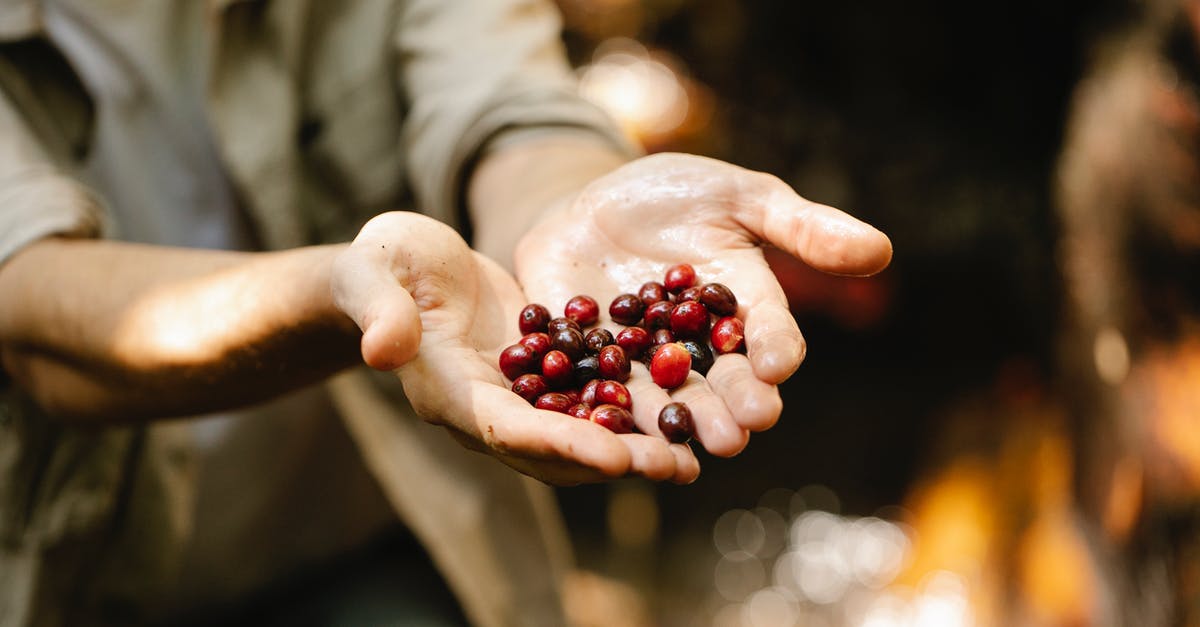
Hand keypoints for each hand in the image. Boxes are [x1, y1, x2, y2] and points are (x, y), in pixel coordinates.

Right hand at [332, 212, 697, 484]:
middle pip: (554, 449)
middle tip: (677, 467)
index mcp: (448, 390)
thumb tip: (381, 350)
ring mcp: (515, 397)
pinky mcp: (539, 378)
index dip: (561, 445)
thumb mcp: (374, 272)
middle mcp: (485, 408)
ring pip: (578, 434)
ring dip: (632, 447)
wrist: (400, 269)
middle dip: (614, 460)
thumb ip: (381, 310)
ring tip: (691, 456)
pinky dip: (629, 412)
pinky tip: (679, 411)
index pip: (507, 429)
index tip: (616, 456)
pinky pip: (587, 401)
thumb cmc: (381, 264)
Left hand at [515, 153, 891, 456]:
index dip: (774, 349)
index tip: (777, 364)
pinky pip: (589, 391)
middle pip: (718, 384)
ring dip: (669, 426)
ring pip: (659, 400)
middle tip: (736, 433)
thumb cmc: (680, 195)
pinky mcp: (585, 365)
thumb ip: (801, 226)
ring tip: (679, 450)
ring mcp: (640, 361)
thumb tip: (880, 250)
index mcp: (743, 310)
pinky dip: (593, 410)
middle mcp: (697, 348)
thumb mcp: (742, 197)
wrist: (595, 204)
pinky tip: (597, 430)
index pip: (768, 334)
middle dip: (727, 408)